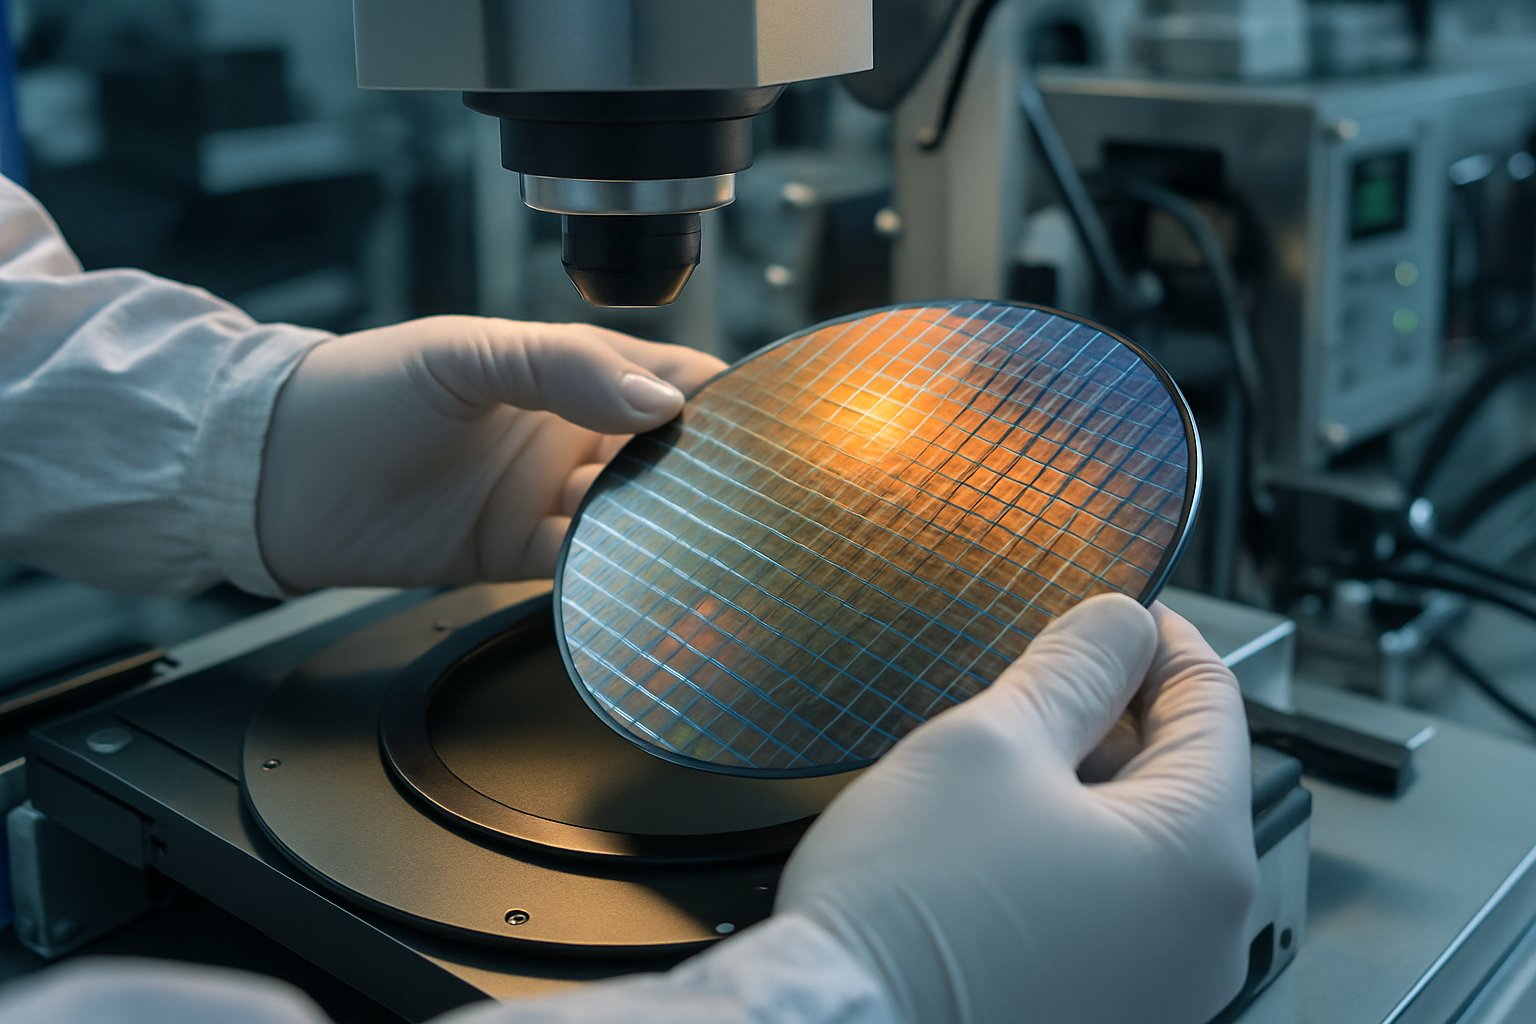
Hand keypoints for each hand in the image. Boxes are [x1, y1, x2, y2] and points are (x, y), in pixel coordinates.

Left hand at [256, 316, 724, 590]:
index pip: (672, 377)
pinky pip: (591, 569)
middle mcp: (571, 433)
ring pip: (639, 517)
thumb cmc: (362, 391)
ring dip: (672, 532)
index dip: (724, 398)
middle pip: (669, 454)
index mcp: (570, 370)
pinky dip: (622, 578)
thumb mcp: (466, 356)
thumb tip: (659, 402)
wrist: (276, 476)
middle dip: (712, 475)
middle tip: (759, 502)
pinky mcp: (521, 555)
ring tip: (717, 550)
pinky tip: (650, 583)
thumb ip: (564, 368)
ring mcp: (550, 496)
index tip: (769, 424)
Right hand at [776, 595, 1256, 1023]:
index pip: (1214, 704)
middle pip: (1183, 777)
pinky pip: (1110, 905)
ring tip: (1004, 756)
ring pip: (1141, 843)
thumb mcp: (993, 745)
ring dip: (1086, 783)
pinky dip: (1070, 852)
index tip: (1118, 610)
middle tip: (1042, 673)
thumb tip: (1119, 624)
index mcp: (1202, 859)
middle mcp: (1205, 937)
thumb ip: (1074, 669)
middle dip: (1116, 712)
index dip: (1159, 638)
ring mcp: (1158, 987)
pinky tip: (998, 835)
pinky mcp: (1102, 1009)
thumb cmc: (915, 908)